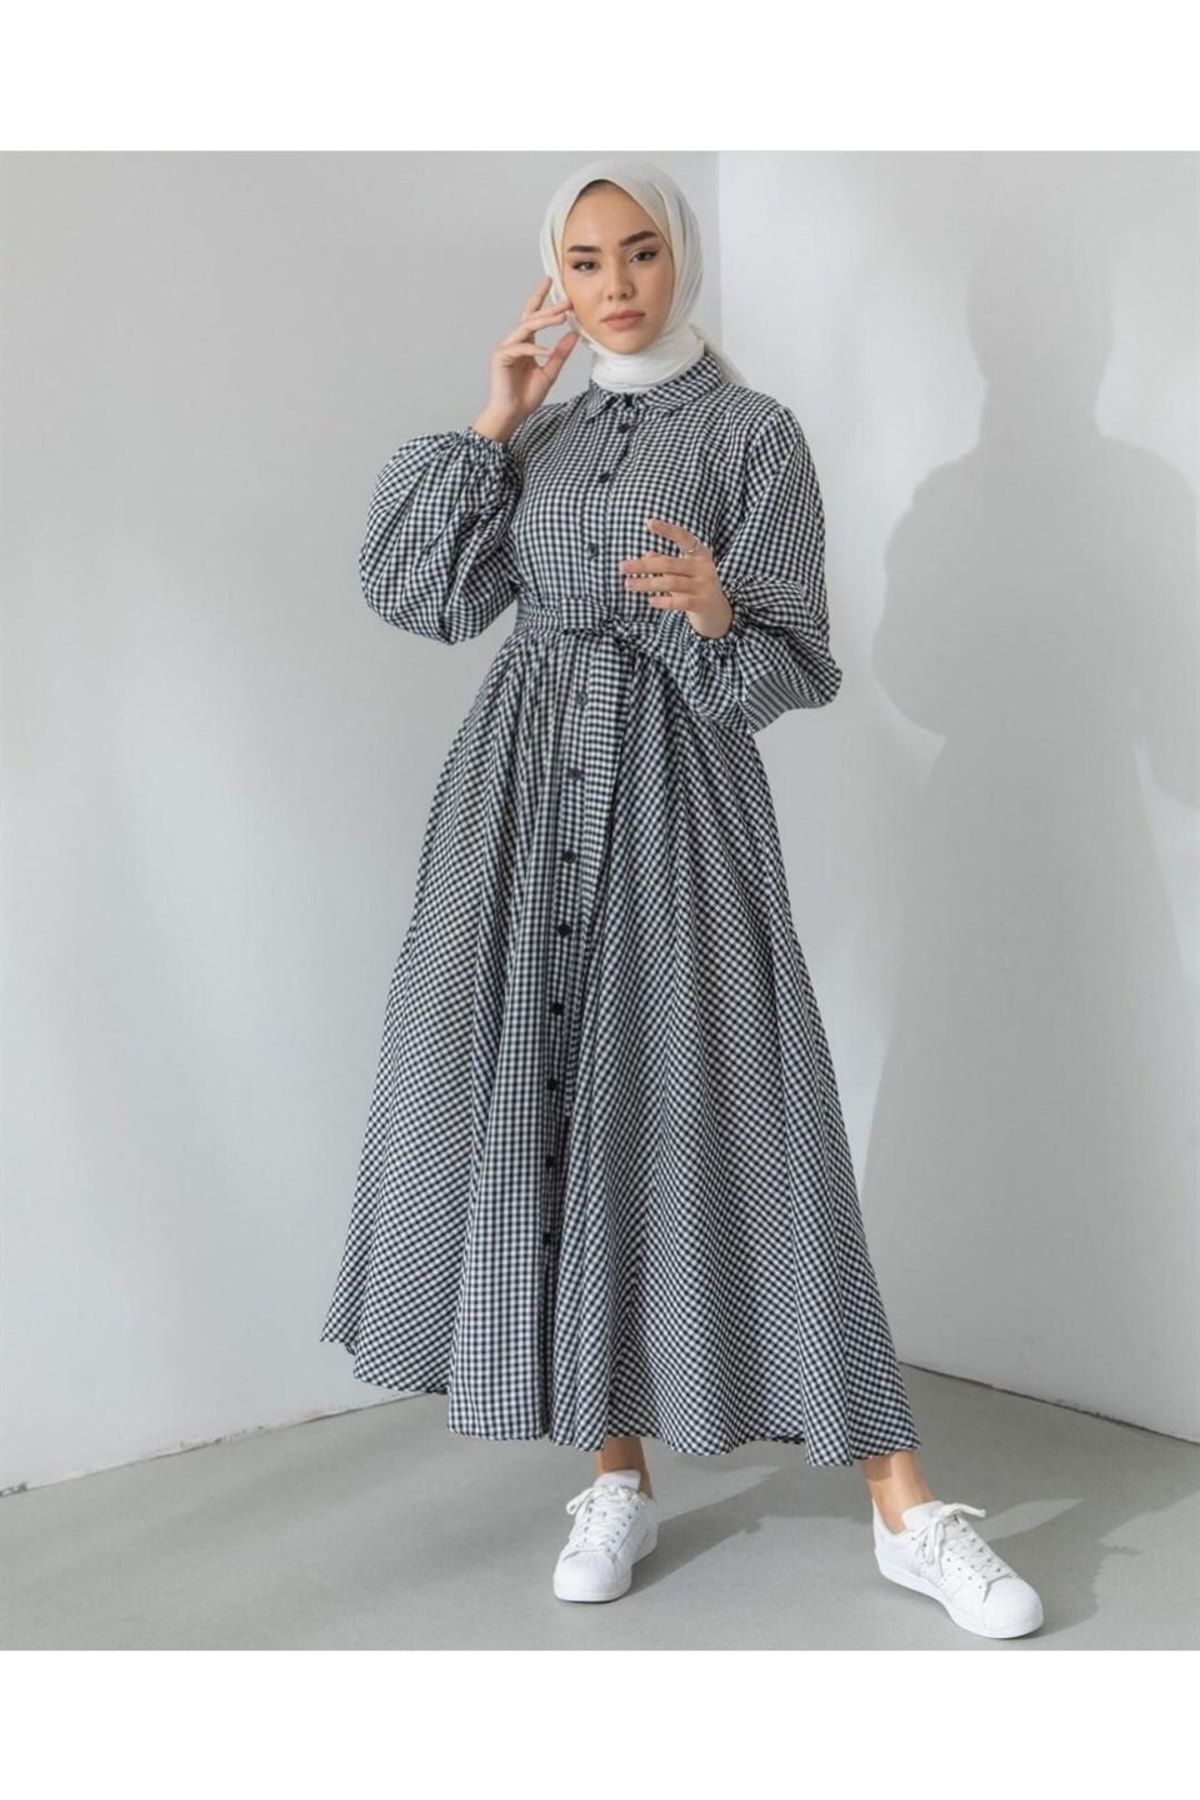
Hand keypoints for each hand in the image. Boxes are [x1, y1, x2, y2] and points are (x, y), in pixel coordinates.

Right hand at [480, 277, 578, 428]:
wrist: (512, 414)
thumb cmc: (526, 396)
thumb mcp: (550, 372)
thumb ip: (560, 353)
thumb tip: (574, 335)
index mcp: (526, 343)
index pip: (534, 315)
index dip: (541, 298)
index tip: (552, 281)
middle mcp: (515, 341)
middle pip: (532, 317)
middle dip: (549, 308)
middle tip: (567, 301)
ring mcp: (506, 348)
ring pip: (526, 327)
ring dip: (544, 321)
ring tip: (562, 318)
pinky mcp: (501, 357)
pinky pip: (520, 348)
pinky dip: (535, 349)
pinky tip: (547, 351)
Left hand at [619, 518, 733, 639]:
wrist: (717, 613)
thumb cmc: (696, 587)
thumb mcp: (684, 572)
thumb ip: (668, 563)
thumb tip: (647, 555)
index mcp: (700, 554)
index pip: (683, 537)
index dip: (667, 529)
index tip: (648, 523)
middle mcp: (704, 567)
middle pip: (668, 563)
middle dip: (643, 565)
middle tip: (622, 567)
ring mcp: (704, 585)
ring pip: (671, 582)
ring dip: (647, 583)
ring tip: (628, 584)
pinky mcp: (702, 603)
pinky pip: (679, 601)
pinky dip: (663, 601)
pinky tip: (650, 601)